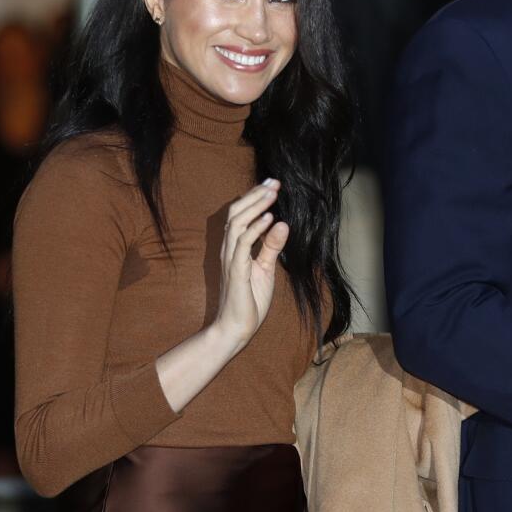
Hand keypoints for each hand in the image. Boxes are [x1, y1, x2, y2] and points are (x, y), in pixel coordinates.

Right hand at [212, 178, 288, 346]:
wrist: (236, 329)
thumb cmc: (249, 300)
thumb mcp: (266, 269)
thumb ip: (271, 246)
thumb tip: (282, 223)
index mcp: (235, 248)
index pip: (240, 215)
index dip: (254, 197)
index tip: (271, 184)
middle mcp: (229, 250)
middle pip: (236, 213)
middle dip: (255, 195)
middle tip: (274, 182)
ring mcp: (231, 259)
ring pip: (237, 223)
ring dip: (255, 206)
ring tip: (272, 194)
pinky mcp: (236, 271)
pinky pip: (243, 245)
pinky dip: (255, 229)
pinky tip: (269, 218)